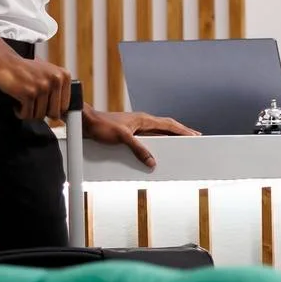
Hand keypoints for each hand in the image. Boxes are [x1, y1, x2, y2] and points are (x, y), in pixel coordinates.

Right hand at [0, 52, 71, 122]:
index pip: (64, 107)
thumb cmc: (23, 70)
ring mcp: (43, 86)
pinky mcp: (29, 93)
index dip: (51, 108)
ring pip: (39, 116)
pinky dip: (19, 112)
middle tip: (31, 103)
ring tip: (23, 100)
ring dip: (28, 112)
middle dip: (40, 111)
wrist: (2, 61)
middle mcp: (56, 80)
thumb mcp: (47, 75)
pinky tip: (17, 102)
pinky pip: (27, 115)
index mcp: (63, 76)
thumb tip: (62, 116)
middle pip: (53, 114)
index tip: (42, 104)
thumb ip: (57, 91)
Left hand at [80, 107, 196, 168]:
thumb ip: (138, 149)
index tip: (195, 135)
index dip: (183, 130)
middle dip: (181, 133)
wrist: (85, 123)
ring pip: (158, 133)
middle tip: (194, 138)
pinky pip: (148, 139)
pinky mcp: (129, 133)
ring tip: (179, 145)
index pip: (169, 124)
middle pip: (167, 127)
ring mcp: (136, 127)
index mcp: (144, 119)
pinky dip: (156, 143)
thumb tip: (151, 162)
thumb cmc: (101, 125)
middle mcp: (142, 122)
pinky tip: (157, 150)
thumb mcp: (122, 138)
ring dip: (169, 138)